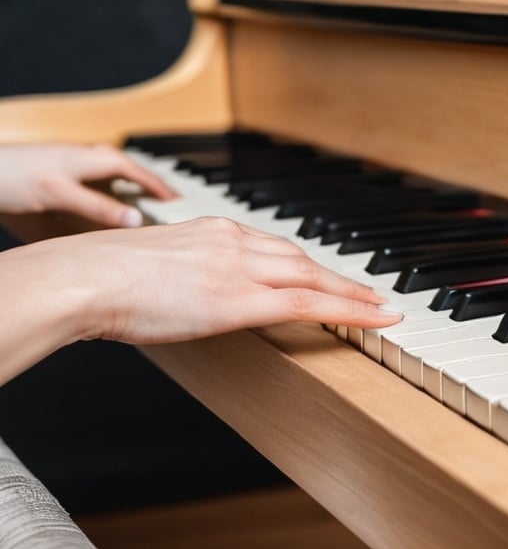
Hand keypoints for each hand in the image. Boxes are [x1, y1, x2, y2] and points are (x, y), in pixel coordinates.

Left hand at [0, 143, 175, 226]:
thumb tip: (136, 221)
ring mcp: (75, 164)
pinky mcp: (62, 175)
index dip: (163, 191)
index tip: (181, 205)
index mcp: (96, 158)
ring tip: (143, 208)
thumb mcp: (61, 195)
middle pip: (131, 171)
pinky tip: (105, 210)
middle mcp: (89, 158)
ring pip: (115, 176)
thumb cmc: (12, 176)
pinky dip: (110, 196)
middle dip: (151, 187)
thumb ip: (99, 209)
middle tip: (168, 205)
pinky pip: (98, 183)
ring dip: (131, 190)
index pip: (142, 173)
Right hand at [2, 217, 401, 350]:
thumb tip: (195, 290)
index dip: (308, 263)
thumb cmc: (104, 278)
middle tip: (371, 291)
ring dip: (354, 294)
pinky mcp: (242, 298)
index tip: (327, 272)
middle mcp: (236, 242)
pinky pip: (309, 302)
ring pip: (315, 278)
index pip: (276, 246)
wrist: (85, 278)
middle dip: (341, 276)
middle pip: (304, 259)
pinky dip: (348, 309)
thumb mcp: (155, 264)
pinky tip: (372, 317)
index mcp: (214, 231)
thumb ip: (186, 271)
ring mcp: (242, 268)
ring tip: (380, 308)